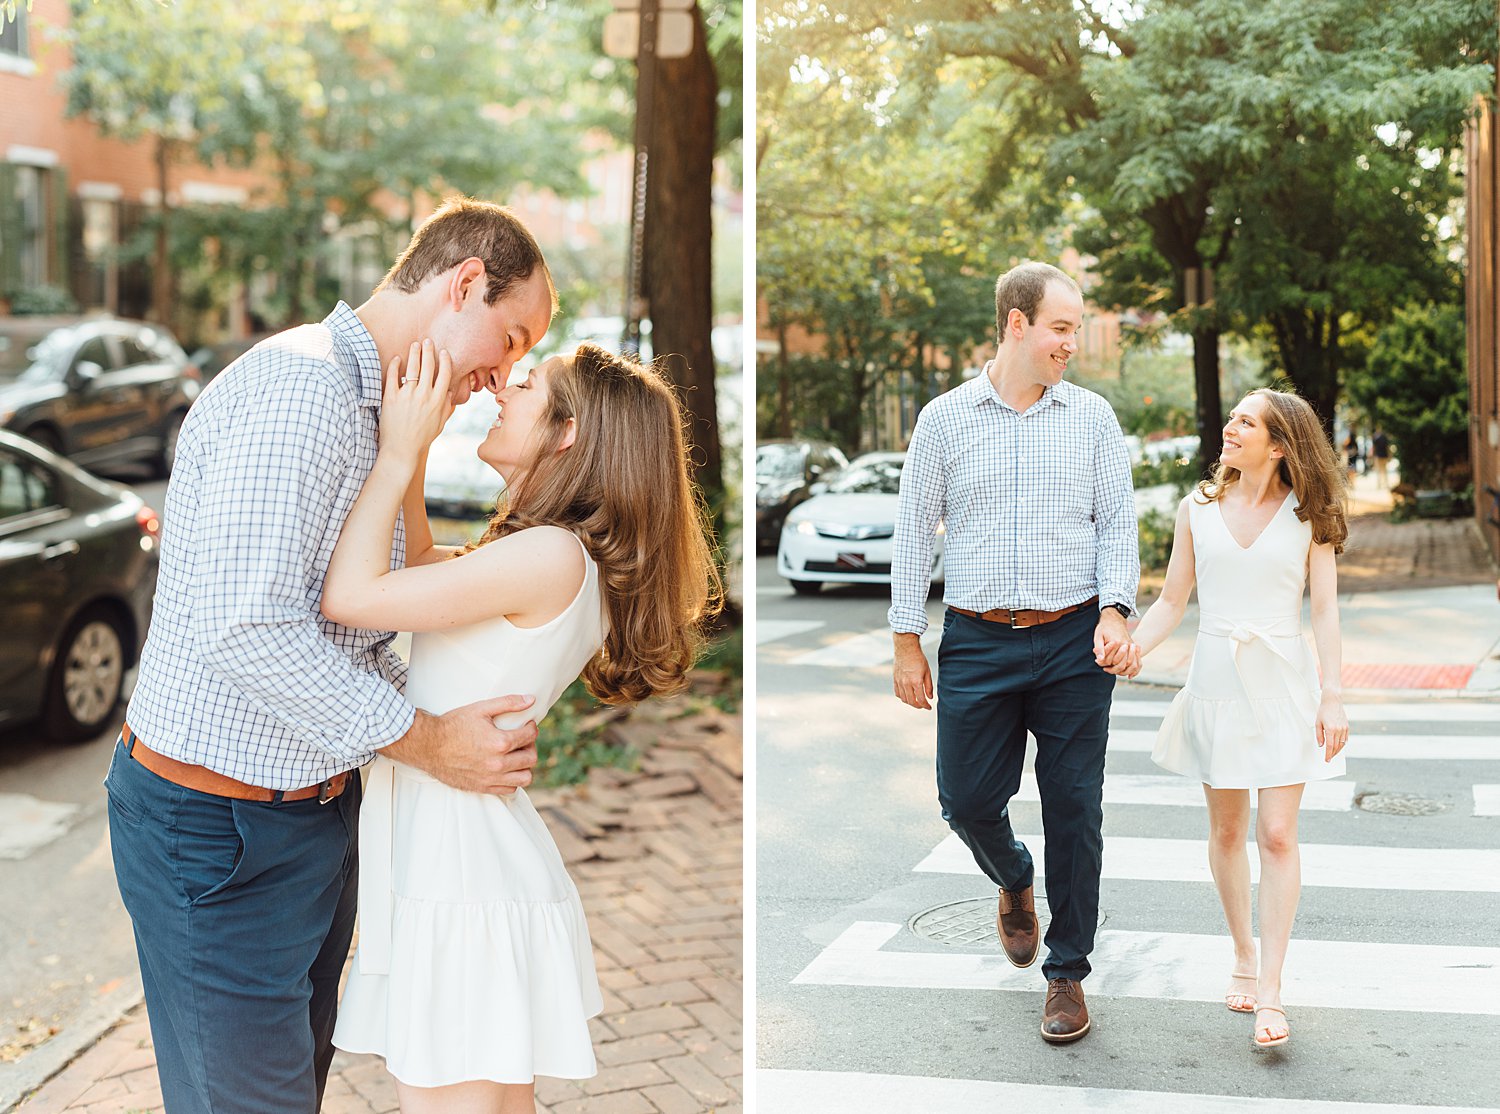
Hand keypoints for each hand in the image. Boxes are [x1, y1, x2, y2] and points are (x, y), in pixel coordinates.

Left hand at [381, 339, 455, 460]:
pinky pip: (393, 377)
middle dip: (429, 351)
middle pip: (428, 367)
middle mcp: (424, 395)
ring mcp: (407, 396)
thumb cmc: (422, 438)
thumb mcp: (440, 423)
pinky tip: (397, 359)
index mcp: (438, 401)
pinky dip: (395, 366)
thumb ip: (446, 407)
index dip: (444, 361)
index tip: (443, 352)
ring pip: (412, 368)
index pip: (444, 375)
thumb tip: (450, 392)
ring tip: (414, 345)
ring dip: (414, 354)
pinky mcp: (391, 398)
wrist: (402, 449)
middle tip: (427, 341)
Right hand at [390, 694, 538, 795]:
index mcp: (500, 742)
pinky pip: (510, 789)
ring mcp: (491, 778)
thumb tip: (531, 700)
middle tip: (522, 739)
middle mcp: (498, 763)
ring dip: (525, 766)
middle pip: (531, 758)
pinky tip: (506, 768)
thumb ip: (508, 703)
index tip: (526, 725)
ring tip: (516, 755)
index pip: (530, 736)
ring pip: (525, 778)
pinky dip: (513, 779)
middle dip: (530, 746)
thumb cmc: (453, 725)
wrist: (428, 745)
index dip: (531, 728)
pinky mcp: (483, 787)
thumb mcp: (480, 708)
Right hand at [893, 635, 933, 709]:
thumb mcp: (927, 672)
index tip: (929, 707)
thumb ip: (929, 686)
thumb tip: (930, 697)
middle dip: (918, 706)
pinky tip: (907, 695)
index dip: (926, 706)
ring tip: (916, 701)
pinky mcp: (895, 679)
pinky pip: (897, 693)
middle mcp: (906, 683)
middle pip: (912, 701)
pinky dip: (902, 697)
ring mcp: (899, 682)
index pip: (921, 699)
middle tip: (923, 705)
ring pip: (904, 699)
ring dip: (910, 702)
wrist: (906, 649)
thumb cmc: (918, 658)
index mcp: (916, 682)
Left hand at [1093, 609, 1136, 676]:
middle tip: (1106, 669)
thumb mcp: (1098, 636)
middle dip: (1115, 669)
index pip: (1114, 661)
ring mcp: (1131, 645)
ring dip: (1126, 671)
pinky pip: (1138, 660)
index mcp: (1117, 642)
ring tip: (1116, 672)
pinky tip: (1130, 675)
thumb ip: (1099, 648)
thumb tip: (1099, 659)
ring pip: (1133, 664)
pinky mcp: (1133, 646)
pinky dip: (1136, 669)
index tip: (1101, 665)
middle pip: (1124, 664)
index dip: (1107, 665)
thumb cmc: (1104, 628)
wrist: (1114, 619)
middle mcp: (1126, 644)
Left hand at [1316, 693, 1348, 760]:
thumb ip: (1319, 735)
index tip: (1327, 760)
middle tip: (1329, 758)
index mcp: (1330, 729)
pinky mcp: (1347, 727)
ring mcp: (1344, 729)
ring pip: (1342, 744)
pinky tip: (1339, 746)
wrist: (1333, 702)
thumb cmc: (1323, 711)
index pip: (1330, 746)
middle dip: (1332, 754)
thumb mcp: (1317, 723)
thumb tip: (1321, 745)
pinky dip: (1342, 744)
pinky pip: (1345, 739)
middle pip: (1336, 747)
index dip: (1328, 754)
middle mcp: (1339, 730)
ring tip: (1333, 753)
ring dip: (1338, 750)